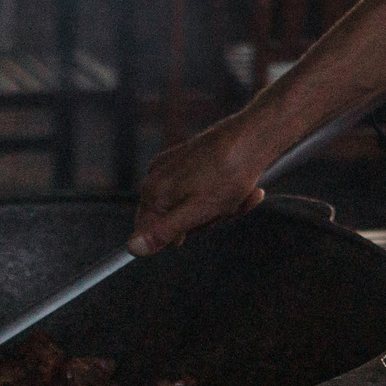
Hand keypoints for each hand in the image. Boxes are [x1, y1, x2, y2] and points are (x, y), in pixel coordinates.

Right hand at [131, 118, 267, 255]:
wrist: (253, 138)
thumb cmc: (228, 174)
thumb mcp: (196, 211)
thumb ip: (163, 231)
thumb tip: (133, 248)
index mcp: (153, 192)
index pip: (150, 234)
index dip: (179, 236)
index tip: (201, 223)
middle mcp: (156, 177)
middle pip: (175, 221)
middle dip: (205, 221)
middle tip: (226, 208)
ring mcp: (172, 167)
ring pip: (194, 207)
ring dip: (221, 209)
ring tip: (239, 195)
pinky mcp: (190, 160)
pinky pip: (203, 190)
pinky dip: (225, 194)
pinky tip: (245, 188)